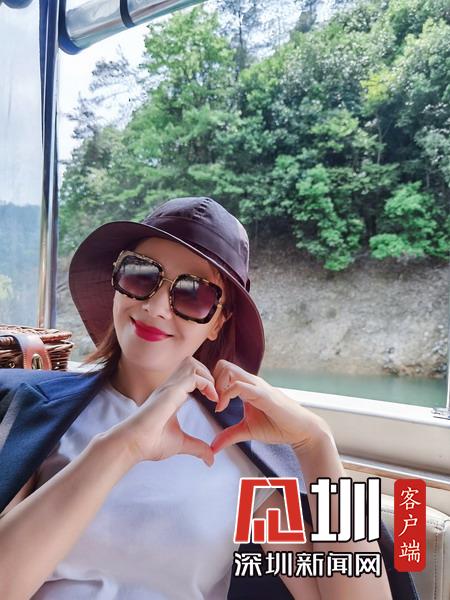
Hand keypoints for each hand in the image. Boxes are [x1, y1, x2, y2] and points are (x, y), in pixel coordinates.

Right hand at [109, 356, 218, 466]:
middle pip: (192, 363)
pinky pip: (194, 376)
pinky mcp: (171, 391)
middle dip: (209, 374)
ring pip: (192, 364)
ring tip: (215, 395)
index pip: (190, 375)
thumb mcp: (180, 443)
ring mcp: (169, 387)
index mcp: (171, 395)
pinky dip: (207, 384)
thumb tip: (210, 459)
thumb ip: (197, 448)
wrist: (132, 444)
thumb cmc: (150, 443)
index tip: (215, 400)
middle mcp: (170, 387)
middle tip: (217, 394)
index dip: (206, 382)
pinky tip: (212, 399)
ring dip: (208, 376)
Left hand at [210, 359, 329, 454]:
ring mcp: (257, 386)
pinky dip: (225, 395)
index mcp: (247, 386)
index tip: (211, 402)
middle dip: (211, 381)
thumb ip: (229, 436)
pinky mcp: (263, 394)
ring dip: (217, 386)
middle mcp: (251, 382)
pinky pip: (239, 386)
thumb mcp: (247, 431)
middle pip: (224, 365)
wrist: (300, 430)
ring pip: (229, 370)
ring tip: (218, 405)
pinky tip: (222, 409)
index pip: (224, 371)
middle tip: (212, 400)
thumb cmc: (277, 426)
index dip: (212, 384)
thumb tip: (213, 447)